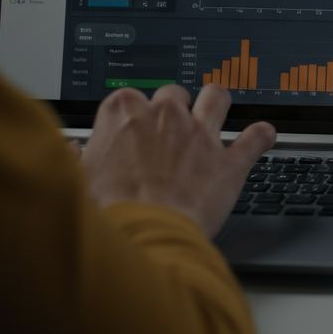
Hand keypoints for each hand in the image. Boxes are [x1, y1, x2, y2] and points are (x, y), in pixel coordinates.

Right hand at [81, 83, 275, 237]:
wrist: (141, 239)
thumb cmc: (106, 215)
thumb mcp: (76, 182)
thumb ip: (75, 158)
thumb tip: (68, 149)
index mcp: (124, 114)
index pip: (129, 98)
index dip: (132, 115)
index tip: (132, 129)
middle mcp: (165, 116)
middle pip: (174, 94)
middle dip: (173, 109)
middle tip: (170, 131)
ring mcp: (200, 135)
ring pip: (217, 97)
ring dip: (218, 103)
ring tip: (216, 112)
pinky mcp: (228, 161)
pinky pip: (256, 137)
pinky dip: (262, 136)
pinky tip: (263, 136)